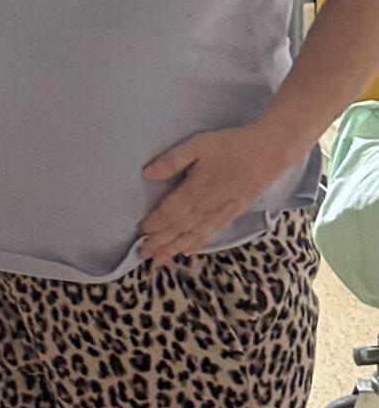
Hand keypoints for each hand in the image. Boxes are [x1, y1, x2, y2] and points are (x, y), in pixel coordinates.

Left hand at [139, 120, 296, 262]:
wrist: (267, 153)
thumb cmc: (230, 146)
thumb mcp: (197, 145)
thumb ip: (172, 160)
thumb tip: (147, 174)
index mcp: (195, 191)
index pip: (169, 213)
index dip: (154, 225)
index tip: (139, 234)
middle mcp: (206, 207)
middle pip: (179, 229)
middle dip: (160, 244)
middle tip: (144, 256)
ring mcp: (220, 213)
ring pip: (193, 236)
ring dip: (174, 249)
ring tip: (160, 261)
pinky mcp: (232, 214)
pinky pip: (210, 234)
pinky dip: (197, 244)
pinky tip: (187, 251)